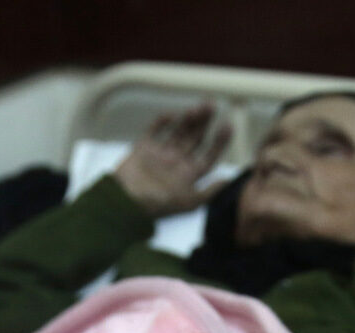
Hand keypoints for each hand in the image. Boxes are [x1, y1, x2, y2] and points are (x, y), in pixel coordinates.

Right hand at [113, 102, 232, 217]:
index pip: (209, 155)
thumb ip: (209, 191)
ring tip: (196, 108)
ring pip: (178, 132)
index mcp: (189, 175)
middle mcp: (177, 163)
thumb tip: (229, 181)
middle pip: (195, 139)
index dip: (219, 142)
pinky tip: (173, 114)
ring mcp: (160, 154)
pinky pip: (155, 130)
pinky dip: (163, 122)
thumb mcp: (189, 202)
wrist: (126, 201)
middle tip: (211, 106)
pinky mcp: (144, 148)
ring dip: (188, 119)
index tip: (227, 125)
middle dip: (204, 123)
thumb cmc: (159, 205)